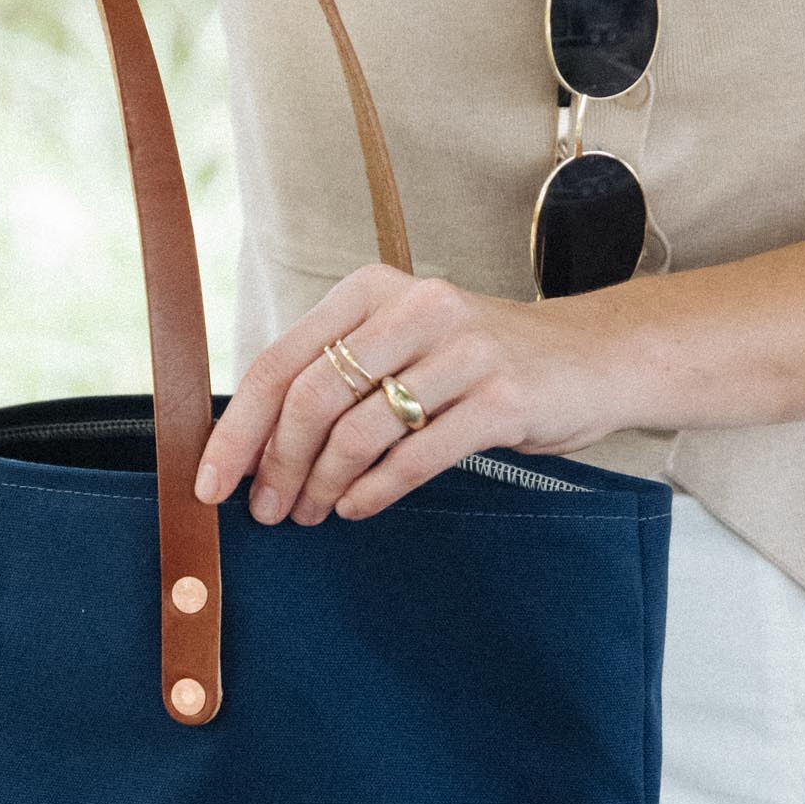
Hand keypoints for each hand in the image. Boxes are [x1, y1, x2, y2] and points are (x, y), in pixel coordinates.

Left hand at [196, 265, 639, 528]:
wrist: (592, 359)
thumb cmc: (478, 362)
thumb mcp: (403, 344)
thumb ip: (338, 375)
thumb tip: (251, 443)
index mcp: (373, 290)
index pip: (280, 360)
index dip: (238, 428)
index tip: (212, 482)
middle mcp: (415, 307)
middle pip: (312, 396)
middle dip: (278, 464)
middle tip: (268, 512)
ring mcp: (463, 349)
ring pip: (360, 429)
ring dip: (323, 485)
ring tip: (312, 513)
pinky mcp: (503, 396)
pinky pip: (417, 455)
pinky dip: (375, 491)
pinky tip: (357, 507)